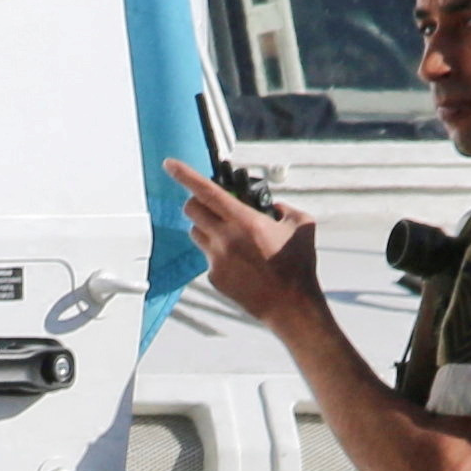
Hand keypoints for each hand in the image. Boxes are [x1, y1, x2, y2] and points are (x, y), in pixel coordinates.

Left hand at [162, 161, 326, 328]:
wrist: (291, 306)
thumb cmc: (298, 265)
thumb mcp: (302, 224)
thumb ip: (284, 208)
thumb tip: (273, 206)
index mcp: (244, 220)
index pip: (206, 190)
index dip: (184, 174)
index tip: (169, 164)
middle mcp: (224, 238)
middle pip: (191, 209)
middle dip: (198, 202)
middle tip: (212, 205)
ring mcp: (216, 259)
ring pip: (196, 233)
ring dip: (207, 228)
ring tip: (231, 236)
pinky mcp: (214, 277)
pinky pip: (208, 257)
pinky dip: (219, 254)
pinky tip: (241, 263)